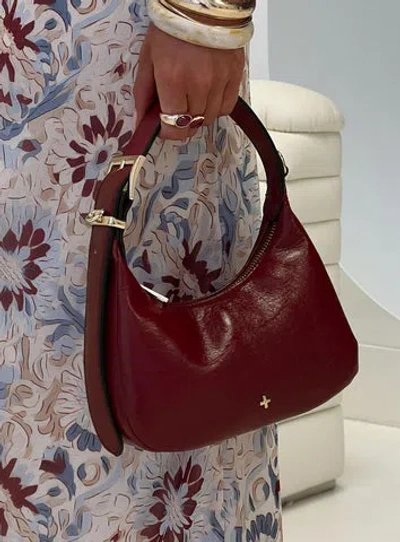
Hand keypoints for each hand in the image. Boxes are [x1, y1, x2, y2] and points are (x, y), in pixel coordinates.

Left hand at [133, 24, 244, 139]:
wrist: (201, 4)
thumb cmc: (171, 29)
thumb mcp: (148, 59)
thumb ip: (144, 94)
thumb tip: (142, 123)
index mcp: (172, 79)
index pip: (174, 126)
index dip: (168, 132)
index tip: (164, 127)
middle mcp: (198, 84)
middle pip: (192, 124)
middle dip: (182, 122)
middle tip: (177, 108)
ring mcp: (219, 80)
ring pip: (210, 118)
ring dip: (199, 115)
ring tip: (192, 97)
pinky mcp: (235, 74)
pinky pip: (227, 106)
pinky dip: (217, 106)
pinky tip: (208, 94)